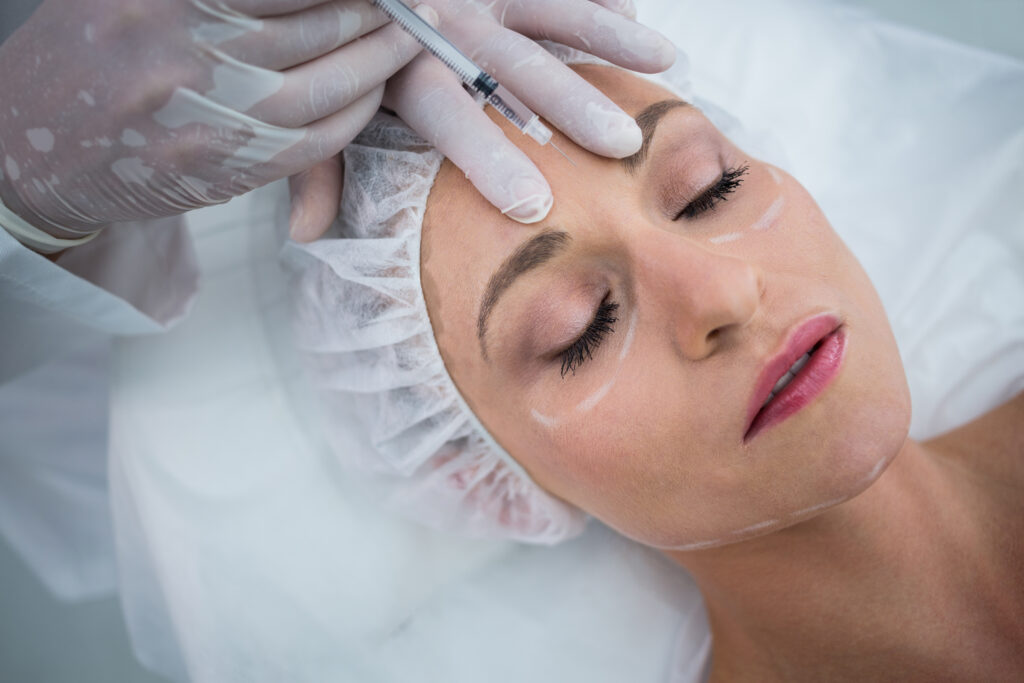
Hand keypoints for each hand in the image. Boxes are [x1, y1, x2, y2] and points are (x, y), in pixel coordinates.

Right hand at [0, 0, 435, 238]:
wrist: (32, 149)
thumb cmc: (85, 57)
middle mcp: (188, 52)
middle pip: (317, 21)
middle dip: (378, 10)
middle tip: (412, 2)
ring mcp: (210, 115)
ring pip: (327, 84)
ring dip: (380, 59)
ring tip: (407, 36)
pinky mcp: (226, 167)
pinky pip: (314, 140)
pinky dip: (354, 113)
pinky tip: (372, 91)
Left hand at [289, 0, 674, 236]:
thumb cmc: (333, 44)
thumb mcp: (316, 105)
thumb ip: (315, 165)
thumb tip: (304, 236)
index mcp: (404, 68)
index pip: (452, 118)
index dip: (490, 159)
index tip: (533, 204)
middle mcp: (448, 25)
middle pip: (517, 70)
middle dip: (574, 106)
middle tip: (623, 147)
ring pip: (550, 11)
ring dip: (608, 35)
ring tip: (664, 59)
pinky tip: (633, 10)